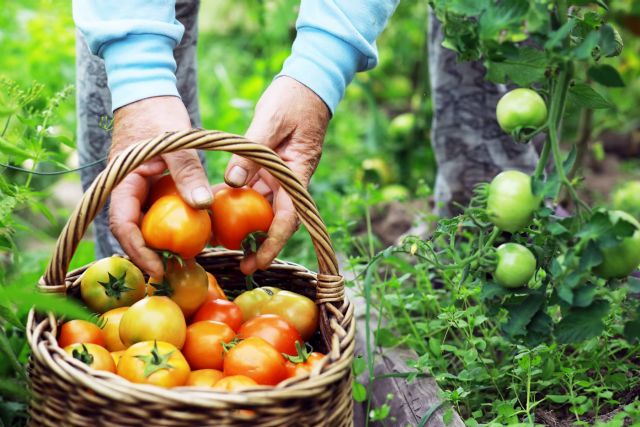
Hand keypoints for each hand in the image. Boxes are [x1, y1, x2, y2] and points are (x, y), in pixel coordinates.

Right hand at [109, 96, 211, 276]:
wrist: (148, 91)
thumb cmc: (157, 112)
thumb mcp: (176, 142)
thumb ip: (187, 173)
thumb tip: (202, 206)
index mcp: (122, 181)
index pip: (122, 224)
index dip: (138, 250)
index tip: (158, 267)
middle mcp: (125, 189)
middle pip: (133, 230)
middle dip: (151, 253)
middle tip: (176, 270)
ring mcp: (137, 188)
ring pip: (146, 222)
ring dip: (161, 241)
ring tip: (186, 257)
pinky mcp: (150, 185)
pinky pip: (158, 210)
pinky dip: (172, 222)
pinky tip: (193, 232)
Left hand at [224, 76, 330, 274]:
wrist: (308, 84)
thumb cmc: (293, 99)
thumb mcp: (270, 121)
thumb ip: (251, 152)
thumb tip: (231, 182)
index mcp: (296, 173)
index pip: (288, 217)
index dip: (273, 243)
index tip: (258, 262)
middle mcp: (289, 179)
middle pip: (276, 219)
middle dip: (259, 243)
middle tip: (239, 264)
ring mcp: (280, 174)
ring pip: (262, 206)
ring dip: (246, 223)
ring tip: (222, 239)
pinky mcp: (270, 166)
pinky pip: (254, 187)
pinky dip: (238, 197)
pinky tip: (218, 203)